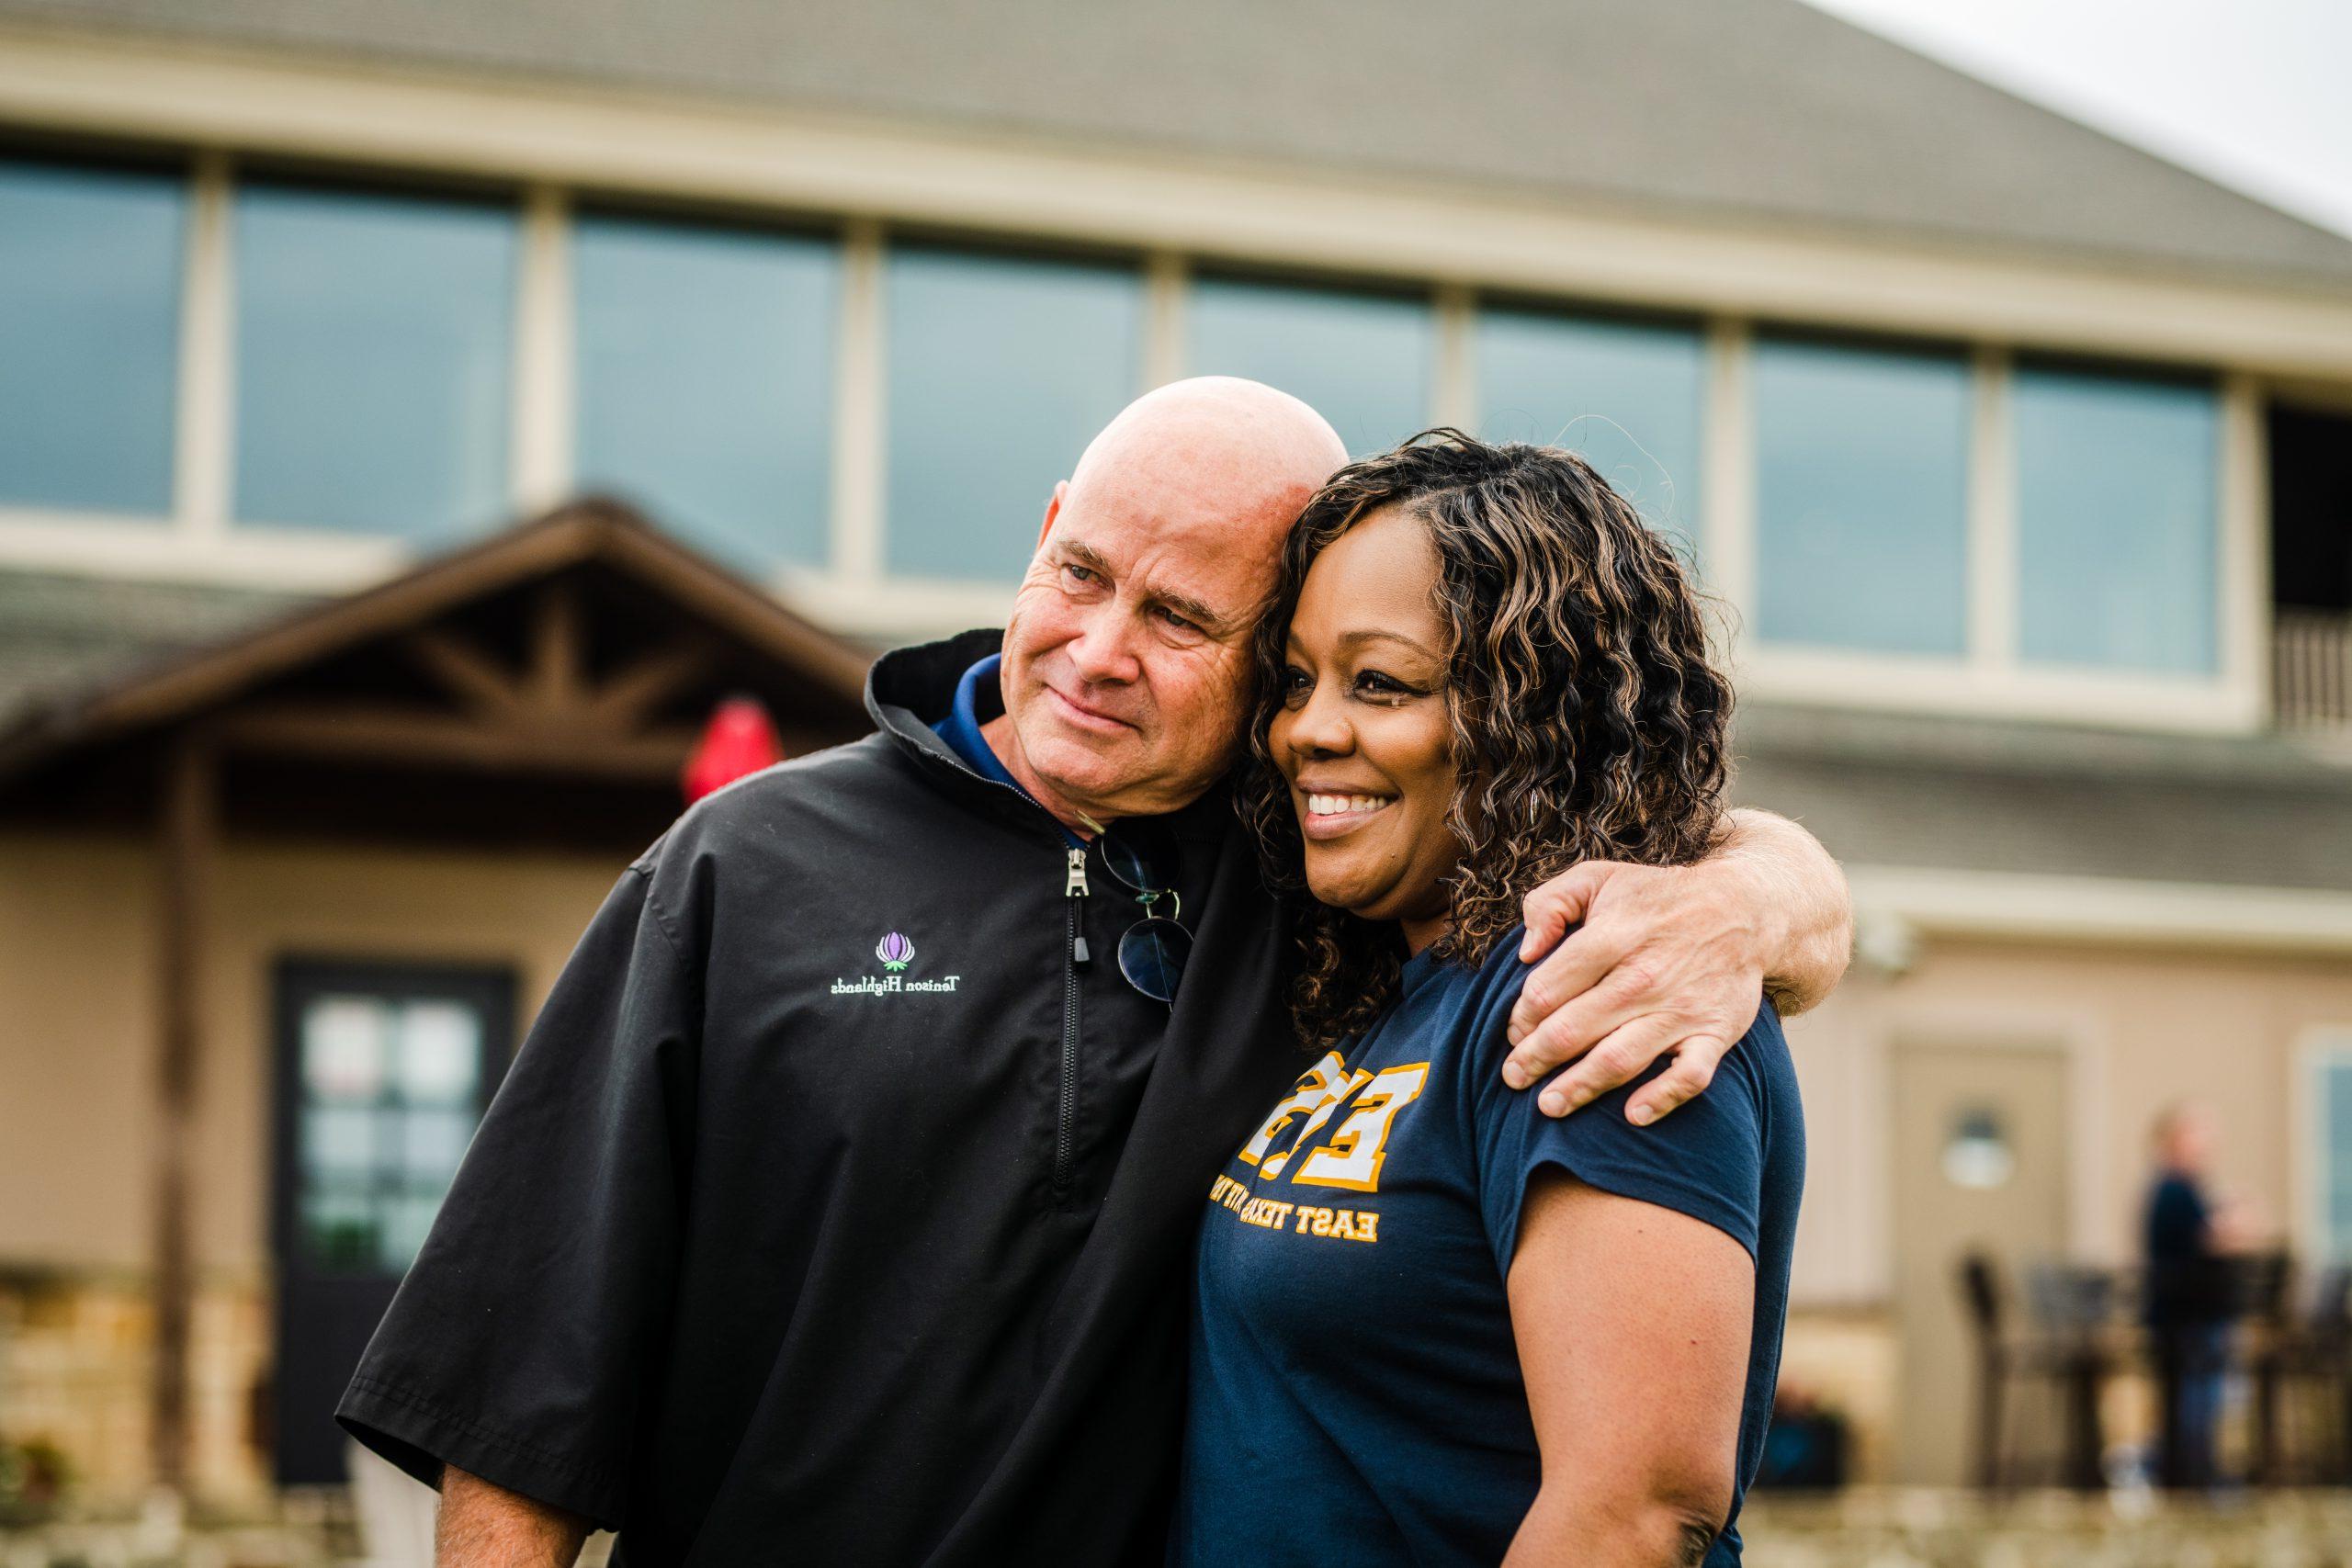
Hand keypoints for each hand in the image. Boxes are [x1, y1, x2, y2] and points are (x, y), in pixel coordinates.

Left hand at [1502, 857, 1776, 1123]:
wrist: (1743, 908)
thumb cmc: (1656, 898)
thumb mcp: (1596, 878)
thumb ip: (1547, 904)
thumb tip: (1525, 953)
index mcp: (1611, 937)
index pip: (1548, 989)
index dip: (1522, 1016)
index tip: (1514, 1032)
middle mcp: (1644, 976)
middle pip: (1573, 1030)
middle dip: (1534, 1059)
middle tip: (1513, 1077)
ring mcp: (1681, 1008)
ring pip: (1619, 1058)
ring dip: (1579, 1087)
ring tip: (1549, 1105)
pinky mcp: (1715, 1032)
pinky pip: (1689, 1076)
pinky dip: (1662, 1098)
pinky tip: (1633, 1115)